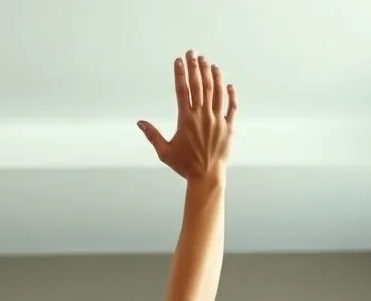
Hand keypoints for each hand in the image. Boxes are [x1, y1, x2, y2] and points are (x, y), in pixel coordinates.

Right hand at [137, 51, 235, 181]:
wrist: (206, 177)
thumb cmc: (184, 166)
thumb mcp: (164, 152)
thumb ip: (152, 135)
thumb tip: (140, 123)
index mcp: (186, 120)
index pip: (182, 90)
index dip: (180, 73)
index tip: (178, 61)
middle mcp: (202, 116)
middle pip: (200, 85)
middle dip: (195, 67)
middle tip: (193, 53)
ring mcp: (217, 120)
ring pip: (216, 91)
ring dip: (213, 75)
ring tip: (209, 63)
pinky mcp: (229, 127)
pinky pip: (231, 106)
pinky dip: (230, 94)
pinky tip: (228, 85)